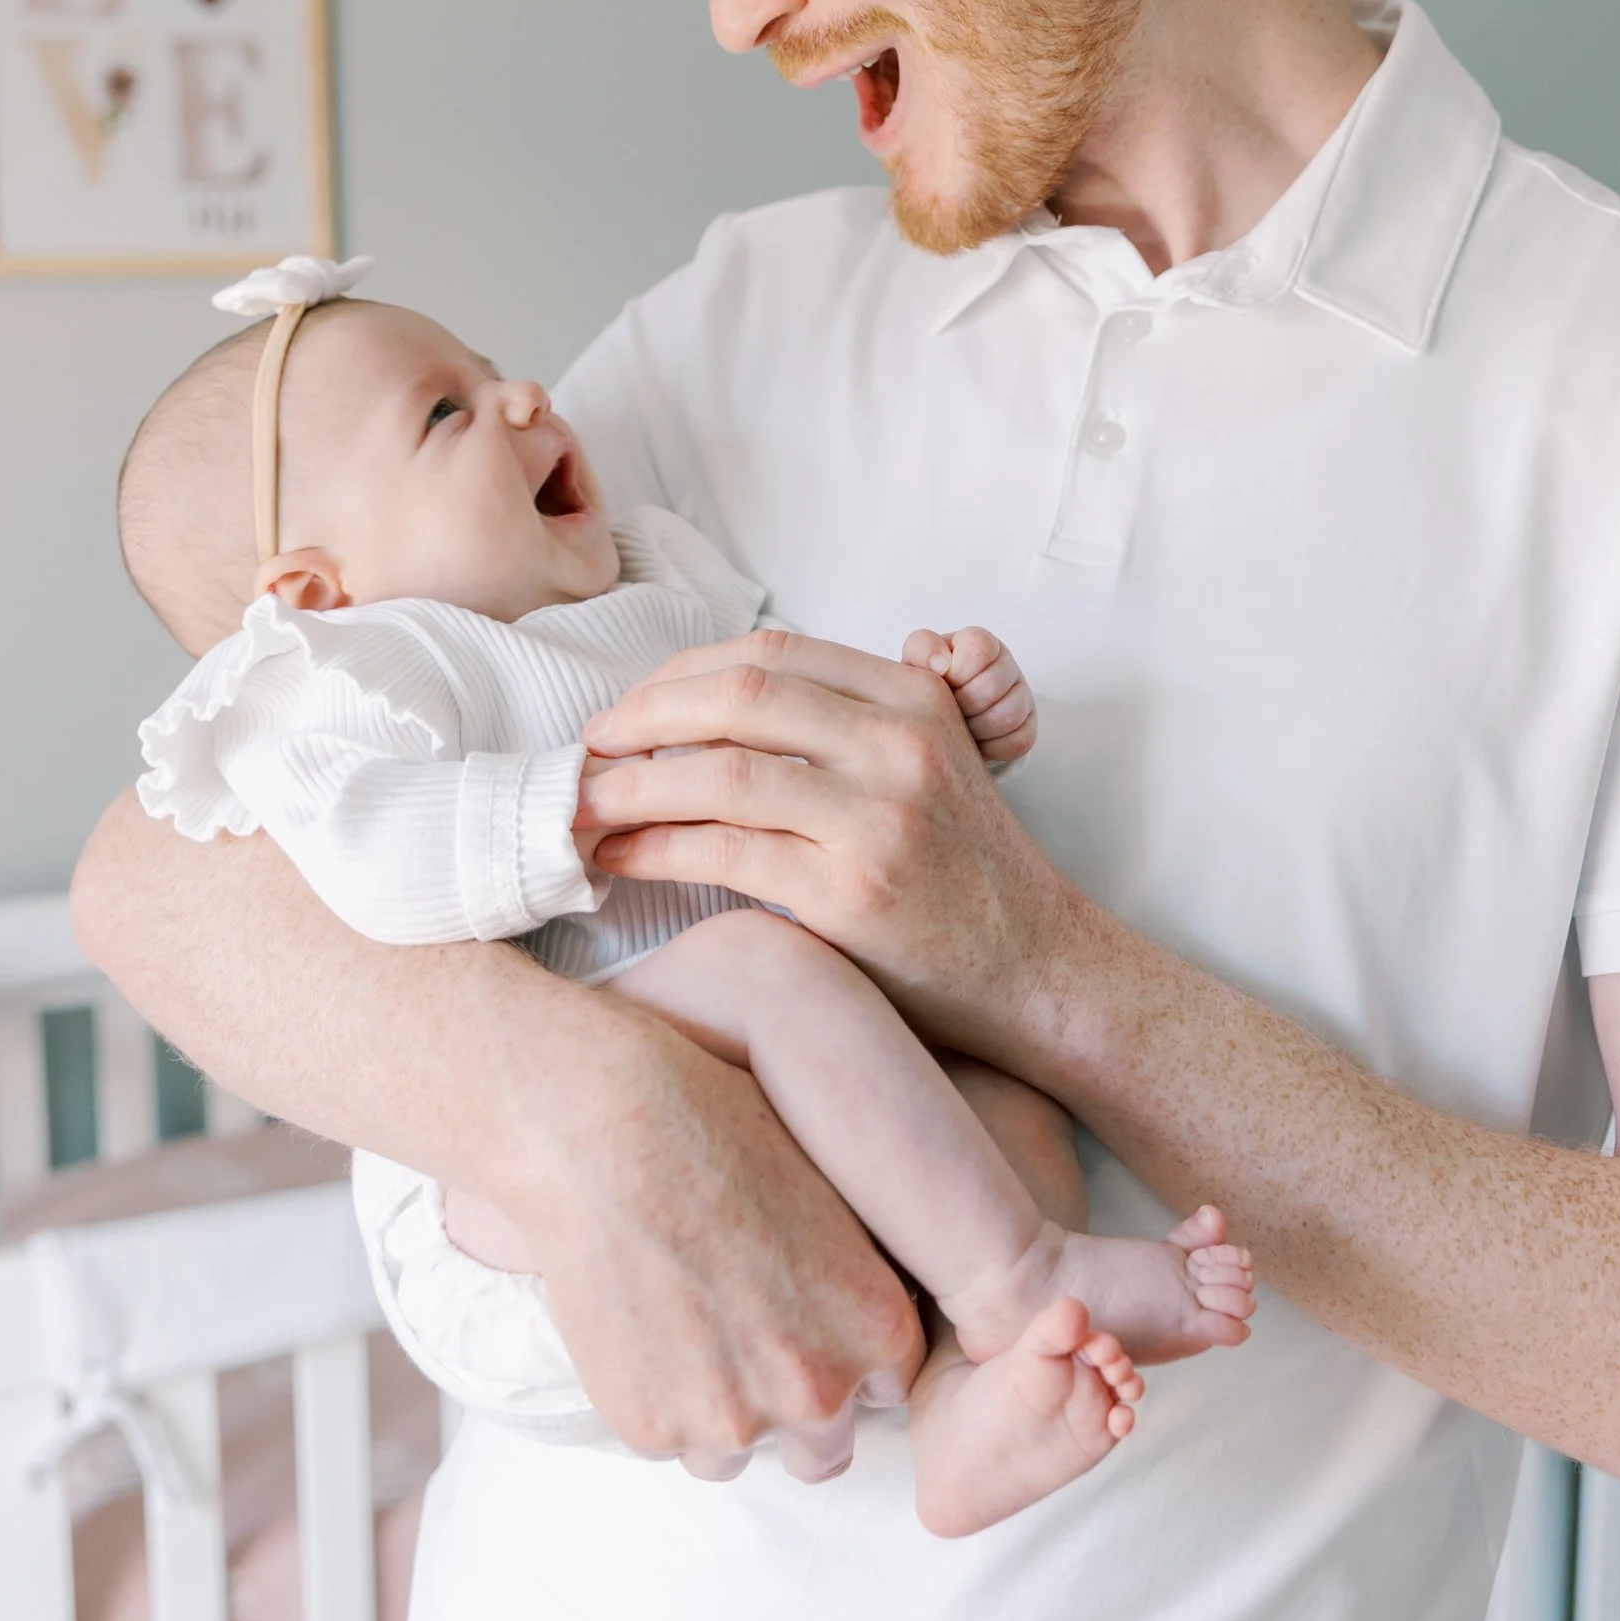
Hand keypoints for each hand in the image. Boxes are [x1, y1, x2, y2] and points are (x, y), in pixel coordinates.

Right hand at [492, 986, 924, 1470]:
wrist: (606, 1138)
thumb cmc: (719, 1134)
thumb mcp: (829, 1193)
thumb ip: (856, 1283)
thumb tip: (856, 1320)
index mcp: (878, 1329)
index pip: (888, 1389)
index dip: (847, 1357)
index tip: (812, 1325)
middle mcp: (817, 1390)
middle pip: (823, 1448)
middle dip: (792, 1406)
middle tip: (749, 1335)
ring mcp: (733, 1419)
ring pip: (736, 1453)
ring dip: (720, 1411)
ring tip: (686, 1324)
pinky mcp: (652, 1429)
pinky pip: (666, 1439)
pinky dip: (656, 1399)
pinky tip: (642, 1324)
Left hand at [579, 632, 1086, 1047]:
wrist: (1038, 968)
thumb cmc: (966, 869)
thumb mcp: (931, 760)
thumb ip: (851, 717)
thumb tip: (714, 696)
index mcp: (913, 700)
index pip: (773, 652)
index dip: (684, 670)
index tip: (634, 701)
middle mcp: (897, 746)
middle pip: (736, 697)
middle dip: (642, 715)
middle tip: (588, 745)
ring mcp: (875, 820)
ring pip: (716, 775)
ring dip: (628, 786)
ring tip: (581, 804)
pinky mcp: (849, 895)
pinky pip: (721, 855)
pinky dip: (653, 849)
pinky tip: (619, 856)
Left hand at [900, 624, 1036, 764]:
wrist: (940, 718)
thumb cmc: (929, 684)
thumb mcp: (917, 661)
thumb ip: (923, 648)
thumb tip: (943, 662)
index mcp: (980, 643)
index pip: (981, 647)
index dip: (958, 670)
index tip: (943, 681)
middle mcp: (1005, 666)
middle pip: (993, 685)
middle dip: (962, 703)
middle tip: (947, 710)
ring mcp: (1020, 696)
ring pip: (1008, 715)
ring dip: (975, 728)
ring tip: (958, 728)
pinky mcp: (1027, 727)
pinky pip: (1017, 741)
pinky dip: (991, 747)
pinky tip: (973, 743)